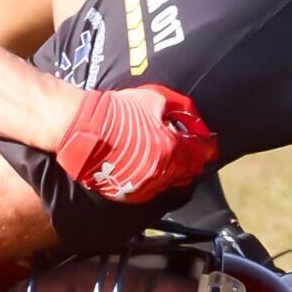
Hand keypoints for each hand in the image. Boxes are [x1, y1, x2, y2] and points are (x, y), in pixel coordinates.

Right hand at [55, 84, 216, 201]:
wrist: (83, 128)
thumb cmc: (119, 110)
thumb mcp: (155, 98)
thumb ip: (181, 109)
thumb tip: (195, 120)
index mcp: (170, 149)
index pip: (201, 153)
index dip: (207, 146)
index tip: (208, 143)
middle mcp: (160, 173)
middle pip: (187, 172)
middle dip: (190, 160)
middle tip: (186, 148)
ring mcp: (143, 186)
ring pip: (168, 183)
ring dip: (172, 170)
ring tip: (163, 155)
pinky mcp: (126, 194)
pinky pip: (149, 189)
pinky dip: (153, 179)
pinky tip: (146, 165)